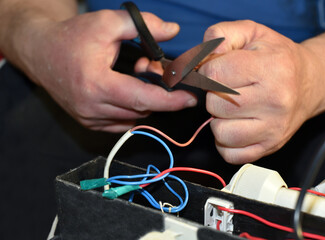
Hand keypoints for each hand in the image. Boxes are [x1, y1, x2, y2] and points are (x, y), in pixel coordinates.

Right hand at [23, 10, 196, 131]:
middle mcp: (92, 108)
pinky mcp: (88, 122)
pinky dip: (132, 109)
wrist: (40, 52)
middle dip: (159, 94)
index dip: (170, 101)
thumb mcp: (106, 22)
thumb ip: (142, 25)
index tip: (190, 99)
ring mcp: (89, 118)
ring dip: (144, 101)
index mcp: (97, 85)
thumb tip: (172, 31)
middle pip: (142, 109)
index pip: (142, 99)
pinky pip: (121, 122)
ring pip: (133, 117)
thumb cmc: (72, 37)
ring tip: (136, 77)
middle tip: (157, 72)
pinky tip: (127, 91)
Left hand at [199, 20, 321, 163]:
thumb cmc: (276, 57)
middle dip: (213, 94)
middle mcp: (274, 101)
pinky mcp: (269, 147)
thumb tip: (198, 59)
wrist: (308, 83)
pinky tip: (235, 125)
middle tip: (227, 89)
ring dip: (218, 120)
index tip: (216, 70)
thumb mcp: (251, 32)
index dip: (206, 69)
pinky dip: (225, 142)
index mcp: (270, 68)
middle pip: (214, 104)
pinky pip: (230, 154)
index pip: (213, 73)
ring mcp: (273, 128)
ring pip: (220, 132)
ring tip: (232, 108)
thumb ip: (220, 35)